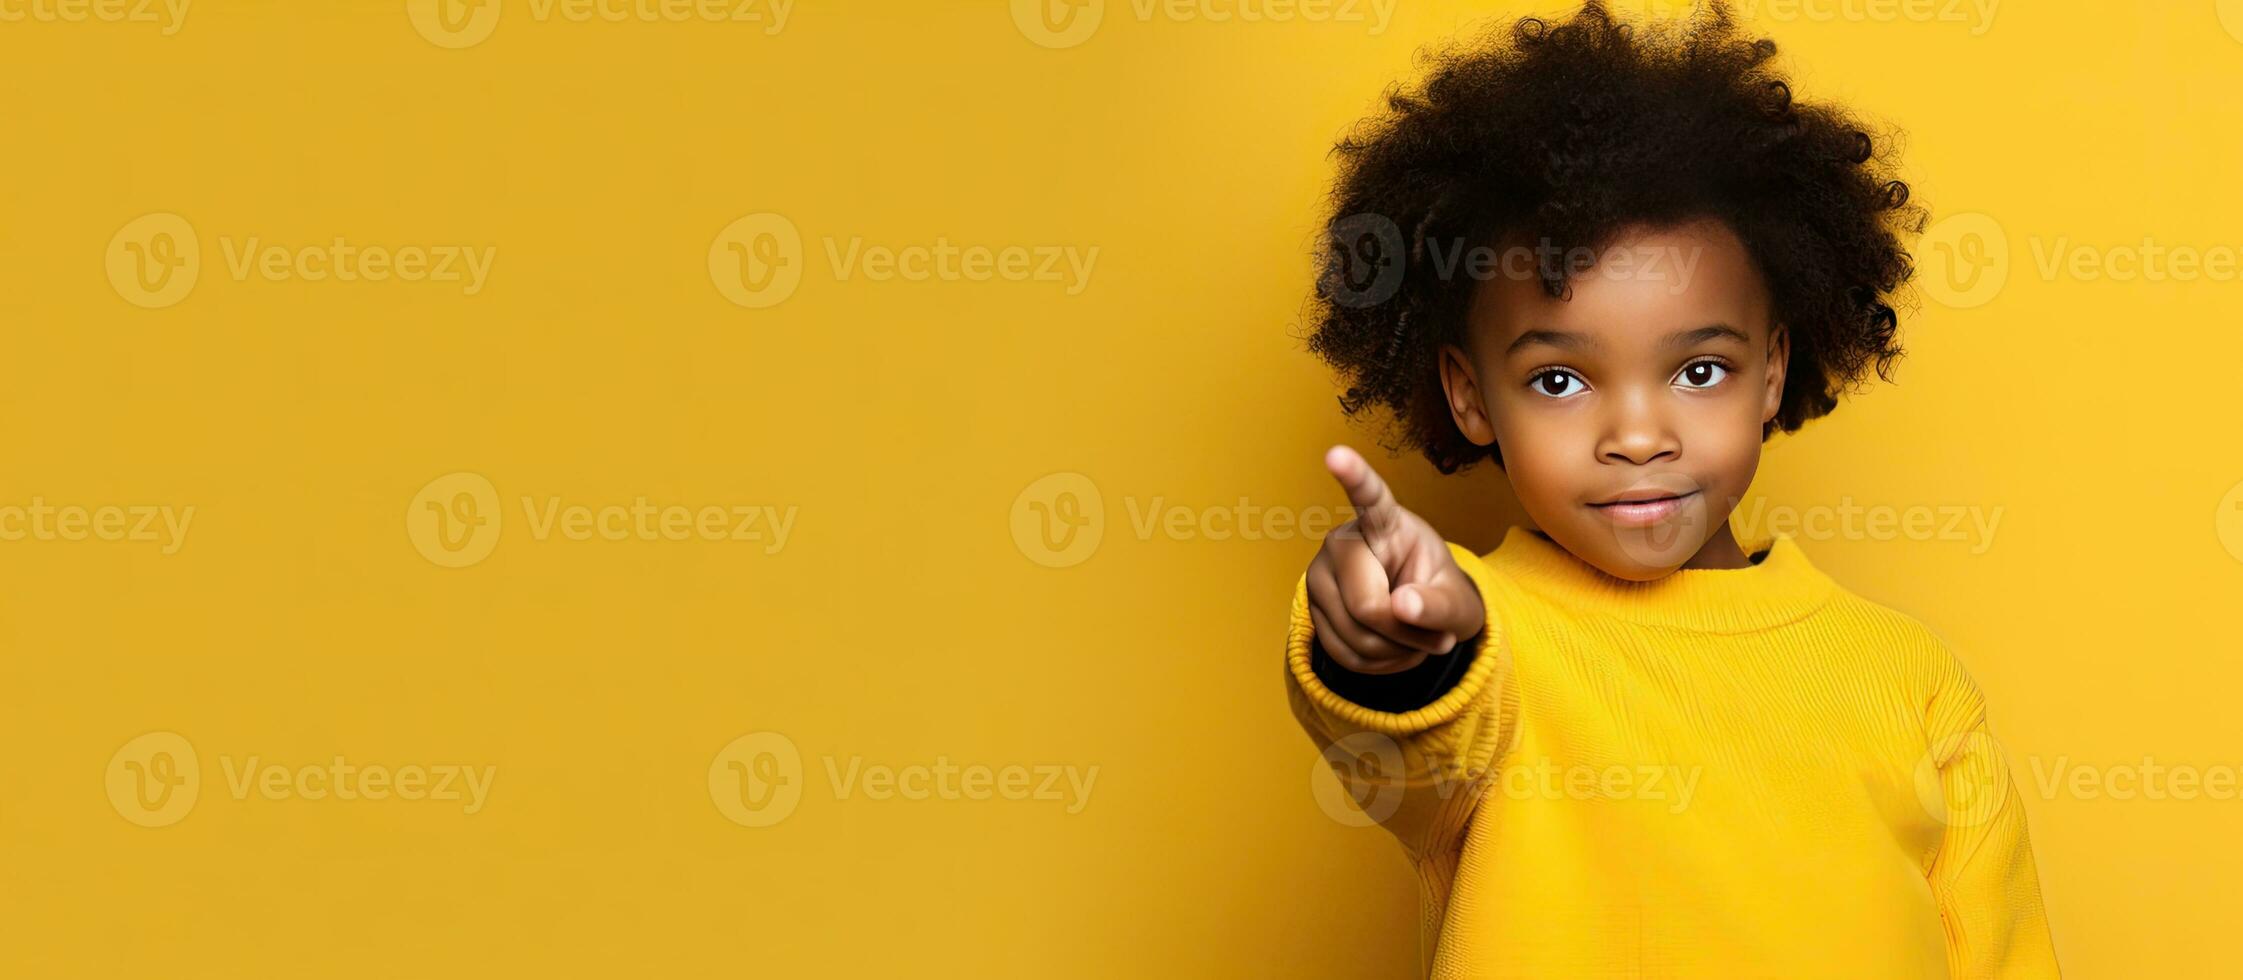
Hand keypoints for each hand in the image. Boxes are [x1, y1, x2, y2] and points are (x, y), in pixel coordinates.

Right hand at [1306, 446, 1487, 674]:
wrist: (1416, 617)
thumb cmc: (1440, 595)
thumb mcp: (1458, 604)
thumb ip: (1439, 605)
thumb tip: (1401, 607)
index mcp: (1384, 524)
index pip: (1370, 498)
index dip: (1353, 477)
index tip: (1336, 455)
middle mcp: (1341, 543)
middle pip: (1367, 605)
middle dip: (1405, 633)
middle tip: (1433, 635)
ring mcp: (1319, 577)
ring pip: (1355, 637)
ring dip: (1394, 652)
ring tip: (1411, 637)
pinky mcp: (1310, 610)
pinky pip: (1343, 655)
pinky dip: (1376, 664)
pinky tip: (1390, 647)